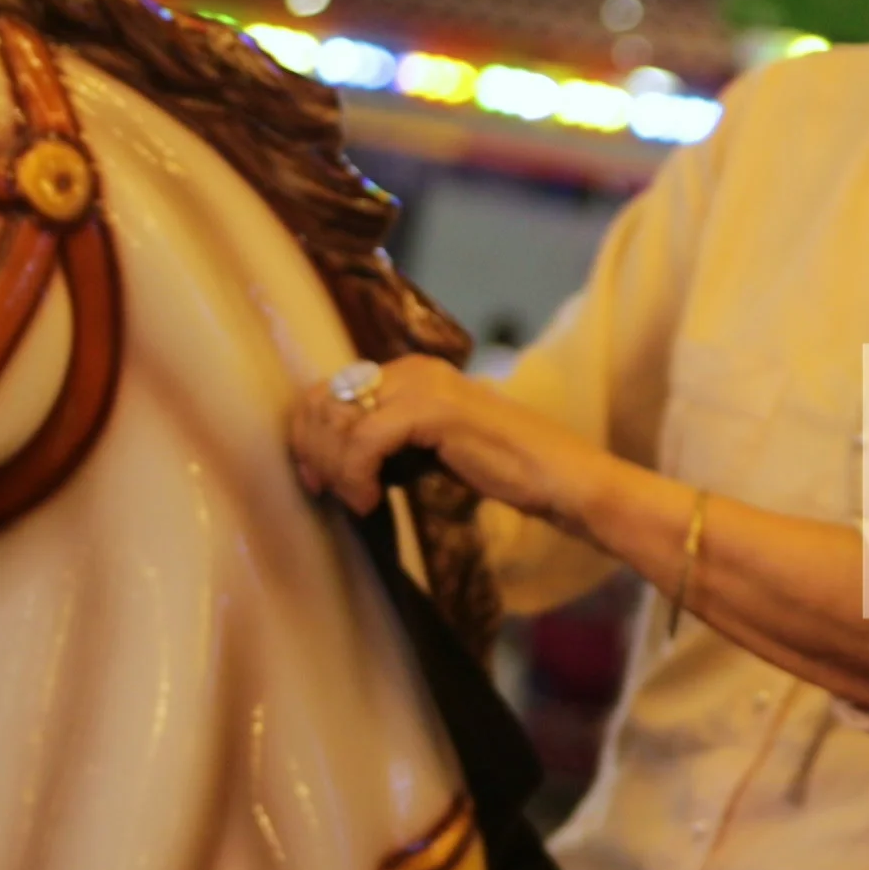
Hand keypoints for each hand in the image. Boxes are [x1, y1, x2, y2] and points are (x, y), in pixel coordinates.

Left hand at [286, 355, 596, 521]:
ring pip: (339, 419)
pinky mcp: (434, 410)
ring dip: (335, 467)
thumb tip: (328, 452)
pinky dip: (357, 475)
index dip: (309, 434)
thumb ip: (388, 436)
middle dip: (314, 450)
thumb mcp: (430, 446)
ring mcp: (424, 385)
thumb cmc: (502, 468)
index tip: (315, 478)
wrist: (559, 477)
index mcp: (411, 370)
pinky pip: (365, 440)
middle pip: (324, 399)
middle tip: (327, 492)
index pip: (330, 389)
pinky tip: (371, 501)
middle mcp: (413, 368)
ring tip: (357, 499)